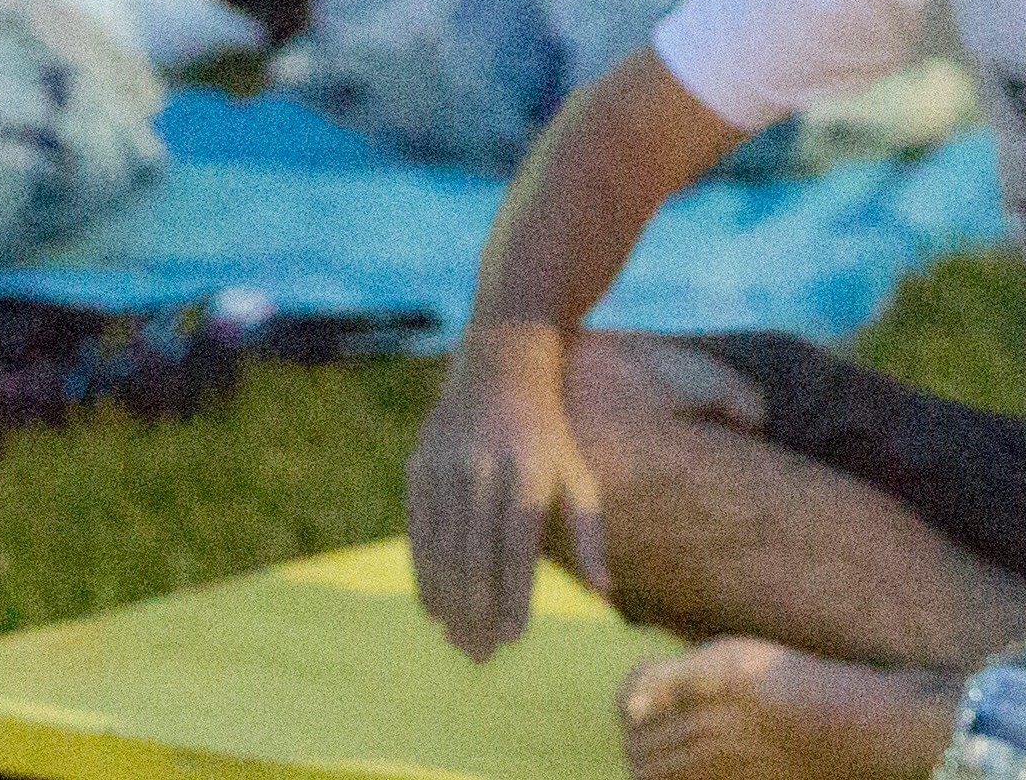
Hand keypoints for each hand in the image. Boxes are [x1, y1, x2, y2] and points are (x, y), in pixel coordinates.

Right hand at [405, 327, 612, 661]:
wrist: (499, 368)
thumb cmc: (550, 436)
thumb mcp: (580, 476)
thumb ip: (591, 536)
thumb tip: (607, 593)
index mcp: (527, 473)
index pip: (518, 547)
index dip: (514, 595)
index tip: (515, 638)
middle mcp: (483, 470)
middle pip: (475, 555)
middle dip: (476, 611)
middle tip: (481, 657)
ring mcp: (445, 467)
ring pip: (442, 549)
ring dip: (449, 602)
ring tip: (459, 642)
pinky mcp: (419, 467)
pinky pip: (417, 532)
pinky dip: (424, 574)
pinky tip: (434, 609)